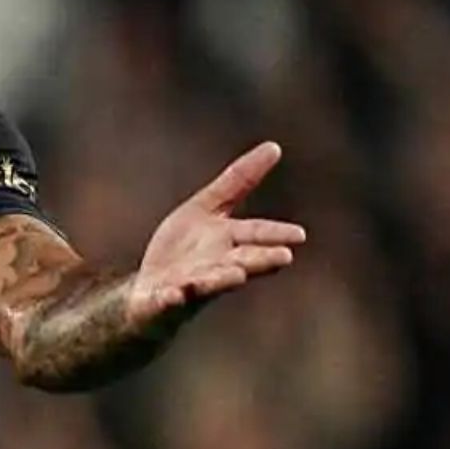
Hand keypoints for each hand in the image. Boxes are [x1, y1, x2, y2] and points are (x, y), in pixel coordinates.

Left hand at [128, 141, 305, 327]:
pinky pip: (168, 301)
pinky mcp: (162, 302)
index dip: (274, 234)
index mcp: (227, 243)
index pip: (254, 235)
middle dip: (260, 259)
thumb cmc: (185, 251)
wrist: (150, 291)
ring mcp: (189, 287)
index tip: (299, 235)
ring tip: (237, 276)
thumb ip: (238, 182)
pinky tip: (173, 294)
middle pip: (241, 262)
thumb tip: (274, 146)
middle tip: (284, 258)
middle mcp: (215, 267)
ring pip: (209, 284)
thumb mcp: (206, 208)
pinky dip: (171, 298)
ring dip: (221, 279)